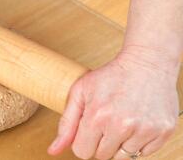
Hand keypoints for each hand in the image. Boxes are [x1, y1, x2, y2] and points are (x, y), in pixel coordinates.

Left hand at [48, 47, 179, 159]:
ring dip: (119, 144)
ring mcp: (145, 129)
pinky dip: (138, 143)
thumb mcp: (80, 93)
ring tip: (121, 121)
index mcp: (98, 116)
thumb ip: (65, 124)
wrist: (146, 63)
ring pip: (123, 157)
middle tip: (107, 121)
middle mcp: (122, 125)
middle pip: (102, 156)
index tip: (89, 127)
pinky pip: (144, 153)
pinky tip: (136, 123)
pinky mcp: (162, 131)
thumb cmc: (111, 76)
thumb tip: (53, 150)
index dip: (83, 140)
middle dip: (100, 142)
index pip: (82, 152)